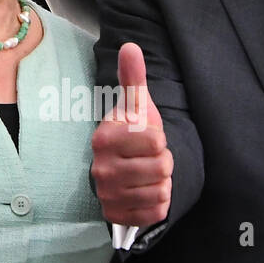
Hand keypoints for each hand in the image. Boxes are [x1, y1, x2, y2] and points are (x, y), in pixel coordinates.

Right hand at [91, 42, 172, 227]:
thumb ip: (133, 78)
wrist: (124, 168)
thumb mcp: (135, 106)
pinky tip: (145, 192)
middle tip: (148, 158)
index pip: (155, 140)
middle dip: (163, 161)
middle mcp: (100, 168)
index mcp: (103, 138)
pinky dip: (158, 203)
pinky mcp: (116, 216)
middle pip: (161, 167)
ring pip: (161, 190)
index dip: (159, 138)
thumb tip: (130, 46)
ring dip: (162, 183)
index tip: (146, 138)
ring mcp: (107, 194)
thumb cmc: (133, 134)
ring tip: (147, 174)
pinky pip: (157, 212)